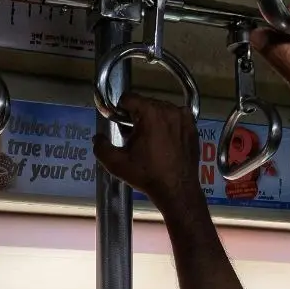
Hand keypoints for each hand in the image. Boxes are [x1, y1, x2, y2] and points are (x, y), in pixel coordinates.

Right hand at [93, 94, 203, 213]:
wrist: (176, 190)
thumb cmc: (147, 175)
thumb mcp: (117, 164)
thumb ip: (101, 147)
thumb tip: (98, 138)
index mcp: (150, 113)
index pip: (129, 98)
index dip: (120, 109)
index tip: (120, 122)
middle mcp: (168, 110)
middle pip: (146, 103)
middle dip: (137, 116)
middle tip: (134, 136)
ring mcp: (183, 117)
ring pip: (161, 110)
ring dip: (153, 119)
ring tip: (150, 140)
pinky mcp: (192, 126)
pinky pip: (176, 117)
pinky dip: (169, 124)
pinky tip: (165, 140)